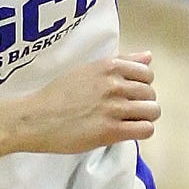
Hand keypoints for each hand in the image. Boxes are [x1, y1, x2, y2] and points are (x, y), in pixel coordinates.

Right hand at [17, 51, 158, 154]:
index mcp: (109, 66)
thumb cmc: (57, 94)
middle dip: (142, 103)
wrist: (36, 118)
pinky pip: (145, 129)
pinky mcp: (111, 130)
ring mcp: (114, 108)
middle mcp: (114, 84)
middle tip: (124, 112)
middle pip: (150, 94)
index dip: (140, 86)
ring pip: (152, 111)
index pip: (146, 73)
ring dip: (143, 118)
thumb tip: (148, 56)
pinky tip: (126, 132)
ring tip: (126, 122)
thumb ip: (120, 62)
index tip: (128, 94)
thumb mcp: (87, 70)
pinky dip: (140, 131)